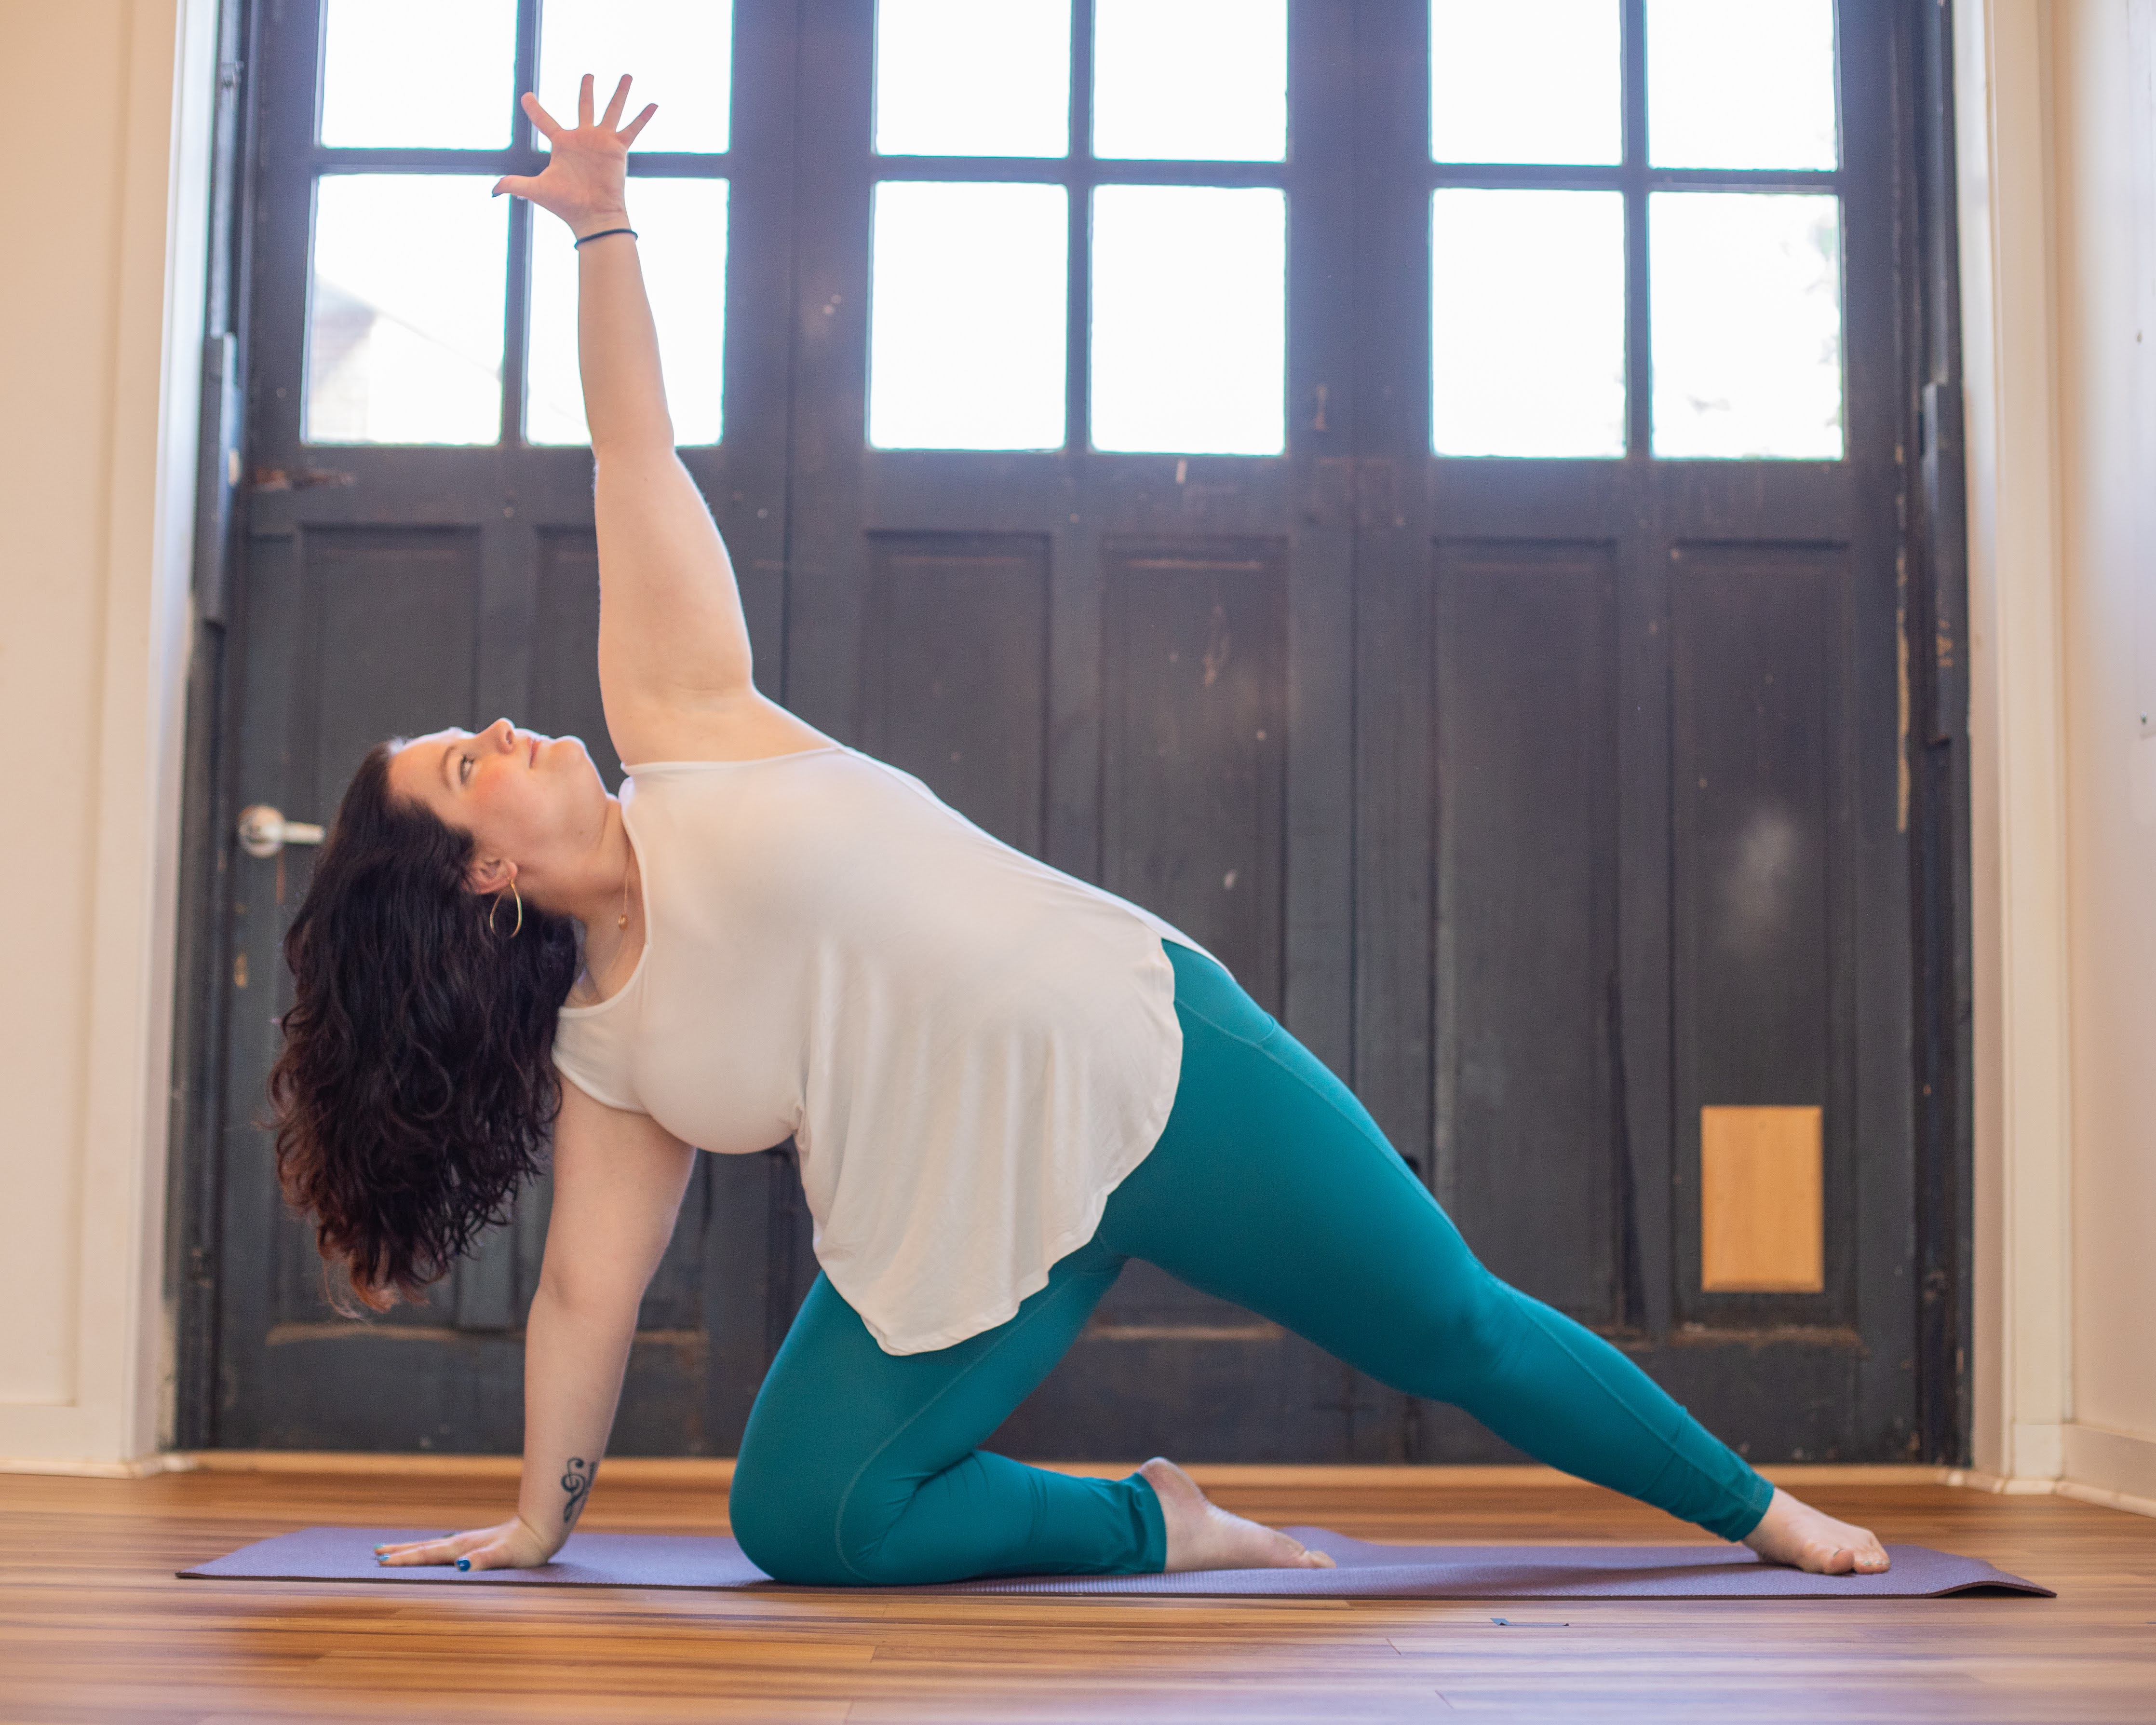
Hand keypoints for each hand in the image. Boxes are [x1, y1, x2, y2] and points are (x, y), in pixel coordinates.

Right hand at [374, 1514, 557, 1572]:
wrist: (542, 1530)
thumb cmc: (525, 1547)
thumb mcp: (506, 1556)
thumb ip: (484, 1559)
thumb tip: (461, 1565)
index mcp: (463, 1547)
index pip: (429, 1555)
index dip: (407, 1560)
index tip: (384, 1563)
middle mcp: (462, 1543)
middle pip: (424, 1548)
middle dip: (400, 1552)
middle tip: (376, 1554)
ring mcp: (467, 1542)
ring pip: (432, 1546)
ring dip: (410, 1549)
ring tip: (390, 1550)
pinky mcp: (475, 1544)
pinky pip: (444, 1548)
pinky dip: (429, 1550)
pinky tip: (427, 1553)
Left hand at [493, 73, 657, 238]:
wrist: (592, 216)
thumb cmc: (565, 205)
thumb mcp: (535, 189)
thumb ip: (514, 184)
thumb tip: (492, 190)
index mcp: (562, 144)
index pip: (544, 120)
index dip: (533, 108)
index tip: (526, 97)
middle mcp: (583, 139)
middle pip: (584, 106)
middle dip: (586, 90)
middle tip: (588, 75)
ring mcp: (602, 141)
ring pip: (611, 110)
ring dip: (619, 92)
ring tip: (627, 75)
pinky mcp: (618, 148)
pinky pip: (633, 128)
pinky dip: (644, 116)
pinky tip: (654, 104)